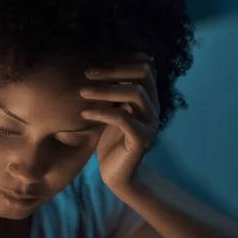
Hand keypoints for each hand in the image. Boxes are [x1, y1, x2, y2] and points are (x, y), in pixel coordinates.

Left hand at [80, 53, 159, 194]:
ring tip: (82, 92)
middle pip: (143, 74)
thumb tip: (94, 67)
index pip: (143, 67)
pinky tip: (85, 114)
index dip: (119, 62)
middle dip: (114, 70)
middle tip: (87, 73)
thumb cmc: (110, 142)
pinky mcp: (141, 140)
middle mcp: (154, 108)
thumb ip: (111, 93)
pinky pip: (123, 118)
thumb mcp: (110, 111)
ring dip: (105, 90)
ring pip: (135, 94)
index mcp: (148, 98)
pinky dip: (102, 113)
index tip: (92, 66)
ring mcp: (150, 124)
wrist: (117, 175)